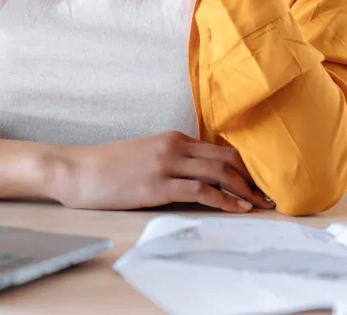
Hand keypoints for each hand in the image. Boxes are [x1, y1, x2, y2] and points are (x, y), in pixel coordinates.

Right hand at [52, 131, 273, 212]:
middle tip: (270, 195)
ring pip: (219, 171)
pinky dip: (224, 199)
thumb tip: (198, 175)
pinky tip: (237, 208)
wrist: (76, 169)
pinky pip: (200, 190)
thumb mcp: (145, 155)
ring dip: (245, 189)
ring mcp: (165, 164)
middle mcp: (173, 146)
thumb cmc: (108, 166)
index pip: (220, 148)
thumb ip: (172, 160)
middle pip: (226, 158)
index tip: (261, 181)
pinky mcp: (157, 185)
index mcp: (172, 138)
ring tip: (261, 205)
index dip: (245, 165)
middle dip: (252, 178)